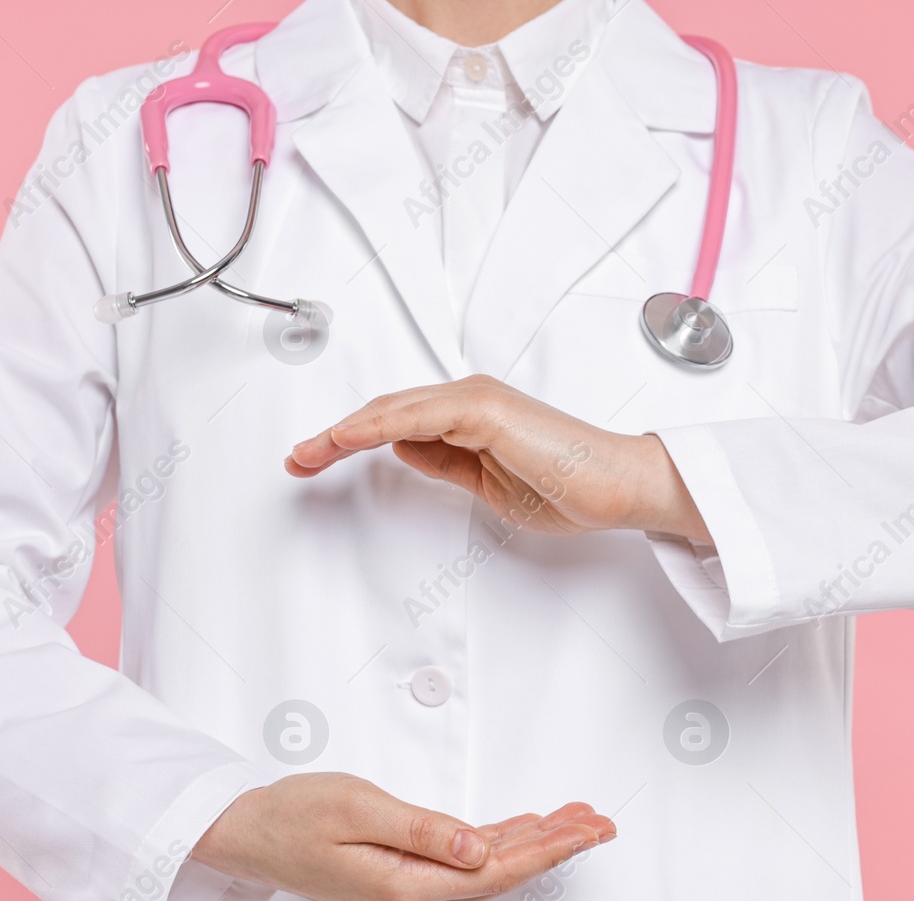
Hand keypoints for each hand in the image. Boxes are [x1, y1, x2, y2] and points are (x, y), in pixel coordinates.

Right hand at [191, 772, 615, 900]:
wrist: (248, 833)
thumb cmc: (295, 815)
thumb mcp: (360, 808)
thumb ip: (424, 830)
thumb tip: (481, 849)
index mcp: (408, 885)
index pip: (498, 869)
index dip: (551, 849)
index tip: (590, 829)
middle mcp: (414, 899)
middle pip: (504, 873)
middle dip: (557, 845)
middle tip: (601, 821)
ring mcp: (408, 893)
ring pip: (489, 869)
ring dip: (533, 843)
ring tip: (576, 819)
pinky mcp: (400, 879)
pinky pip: (464, 865)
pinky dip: (499, 844)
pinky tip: (522, 829)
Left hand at [286, 375, 711, 541]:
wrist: (617, 487)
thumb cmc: (569, 488)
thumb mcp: (487, 484)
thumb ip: (445, 463)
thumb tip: (402, 449)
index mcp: (472, 414)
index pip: (397, 422)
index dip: (351, 439)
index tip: (316, 460)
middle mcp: (469, 398)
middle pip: (384, 411)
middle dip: (334, 436)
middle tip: (297, 459)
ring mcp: (475, 400)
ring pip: (391, 410)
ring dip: (342, 432)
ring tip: (306, 454)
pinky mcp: (483, 410)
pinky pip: (414, 417)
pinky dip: (373, 427)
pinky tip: (343, 440)